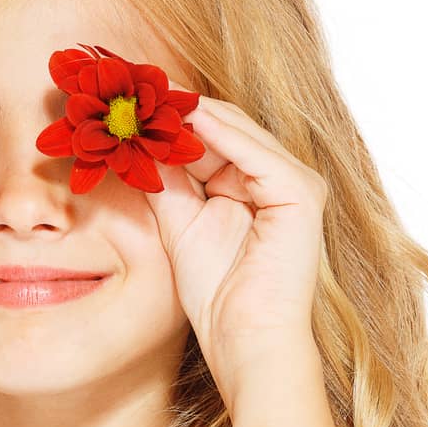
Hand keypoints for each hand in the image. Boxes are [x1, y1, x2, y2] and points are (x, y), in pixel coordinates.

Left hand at [142, 92, 326, 395]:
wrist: (246, 339)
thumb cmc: (217, 297)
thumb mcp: (178, 225)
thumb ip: (163, 181)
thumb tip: (134, 142)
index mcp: (252, 184)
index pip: (210, 136)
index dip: (168, 119)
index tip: (126, 102)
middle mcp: (276, 176)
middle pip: (223, 126)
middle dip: (176, 109)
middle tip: (130, 87)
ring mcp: (294, 181)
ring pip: (236, 132)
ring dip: (190, 115)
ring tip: (148, 96)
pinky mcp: (300, 192)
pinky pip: (252, 152)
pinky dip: (217, 135)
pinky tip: (182, 121)